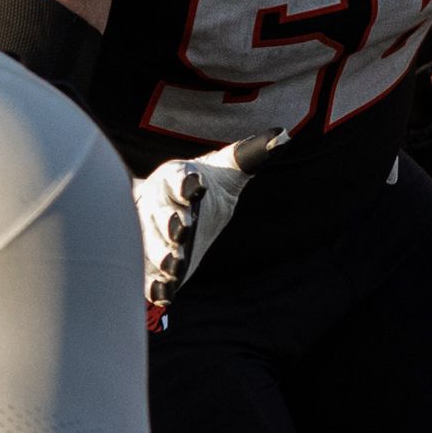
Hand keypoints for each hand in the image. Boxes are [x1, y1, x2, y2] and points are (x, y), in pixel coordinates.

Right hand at [132, 131, 288, 316]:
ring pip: (151, 243)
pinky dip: (154, 284)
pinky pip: (148, 273)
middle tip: (181, 231)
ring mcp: (150, 234)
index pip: (179, 177)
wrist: (171, 208)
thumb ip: (250, 154)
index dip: (186, 182)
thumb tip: (282, 136)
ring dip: (161, 254)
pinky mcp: (151, 263)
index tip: (197, 185)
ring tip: (174, 265)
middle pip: (161, 213)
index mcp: (176, 178)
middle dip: (170, 222)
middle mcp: (157, 205)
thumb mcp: (226, 169)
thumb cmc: (203, 187)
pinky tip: (163, 296)